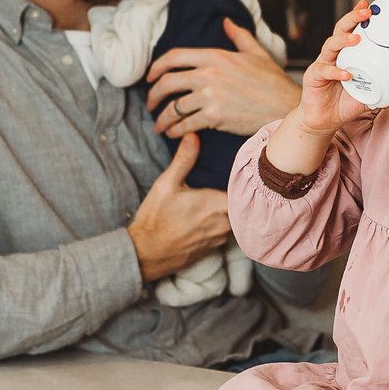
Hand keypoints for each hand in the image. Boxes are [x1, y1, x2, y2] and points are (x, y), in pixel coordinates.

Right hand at [126, 134, 231, 282]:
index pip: (242, 189)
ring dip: (227, 211)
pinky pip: (224, 232)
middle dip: (234, 194)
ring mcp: (220, 239)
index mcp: (217, 205)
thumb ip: (184, 160)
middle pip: (238, 204)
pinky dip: (219, 224)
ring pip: (232, 219)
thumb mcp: (166, 185)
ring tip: (216, 200)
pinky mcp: (214, 249)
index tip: (241, 171)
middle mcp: (225, 224)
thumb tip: (193, 136)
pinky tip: (206, 218)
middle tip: (229, 182)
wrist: (146, 254)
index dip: (242, 180)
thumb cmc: (155, 219)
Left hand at [145, 20, 296, 138]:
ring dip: (162, 119)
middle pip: (167, 82)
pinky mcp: (215, 116)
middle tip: (151, 104)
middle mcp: (209, 74)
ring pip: (174, 107)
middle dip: (153, 95)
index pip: (174, 56)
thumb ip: (238, 36)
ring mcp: (211, 95)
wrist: (285, 106)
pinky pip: (186, 124)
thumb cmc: (272, 81)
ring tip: (160, 126)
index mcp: (215, 55)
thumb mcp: (256, 53)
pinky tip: (173, 134)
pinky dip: (175, 131)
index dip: (156, 67)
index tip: (150, 77)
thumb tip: (227, 22)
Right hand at [263, 1, 388, 176]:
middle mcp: (333, 55)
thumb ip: (388, 94)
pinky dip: (335, 71)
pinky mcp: (314, 78)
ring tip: (356, 38)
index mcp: (347, 54)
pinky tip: (346, 73)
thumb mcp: (371, 96)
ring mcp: (322, 64)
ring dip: (343, 40)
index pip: (352, 29)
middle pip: (340, 29)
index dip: (359, 16)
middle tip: (366, 13)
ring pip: (330, 45)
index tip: (371, 5)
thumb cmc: (345, 102)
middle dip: (353, 18)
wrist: (324, 120)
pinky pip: (324, 71)